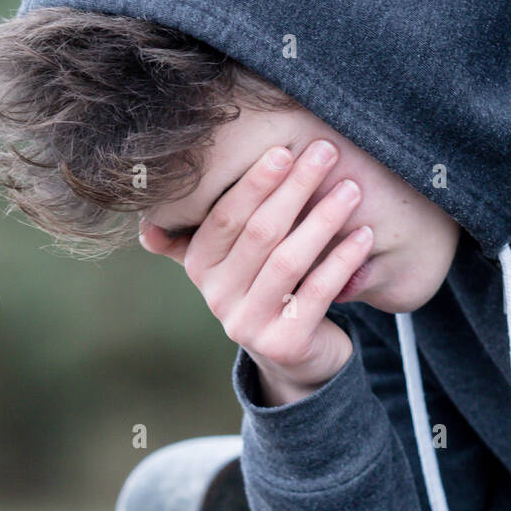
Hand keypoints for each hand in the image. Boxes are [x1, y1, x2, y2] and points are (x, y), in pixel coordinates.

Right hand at [139, 138, 371, 394]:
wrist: (294, 360)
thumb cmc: (268, 291)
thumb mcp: (232, 264)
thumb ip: (200, 238)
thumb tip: (146, 229)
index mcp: (200, 268)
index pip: (225, 217)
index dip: (255, 183)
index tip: (287, 149)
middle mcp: (218, 298)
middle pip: (259, 234)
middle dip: (295, 188)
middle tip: (327, 153)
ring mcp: (249, 325)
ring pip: (288, 261)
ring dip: (322, 219)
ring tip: (350, 189)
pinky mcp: (284, 344)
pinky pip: (317, 292)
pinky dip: (342, 260)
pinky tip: (364, 234)